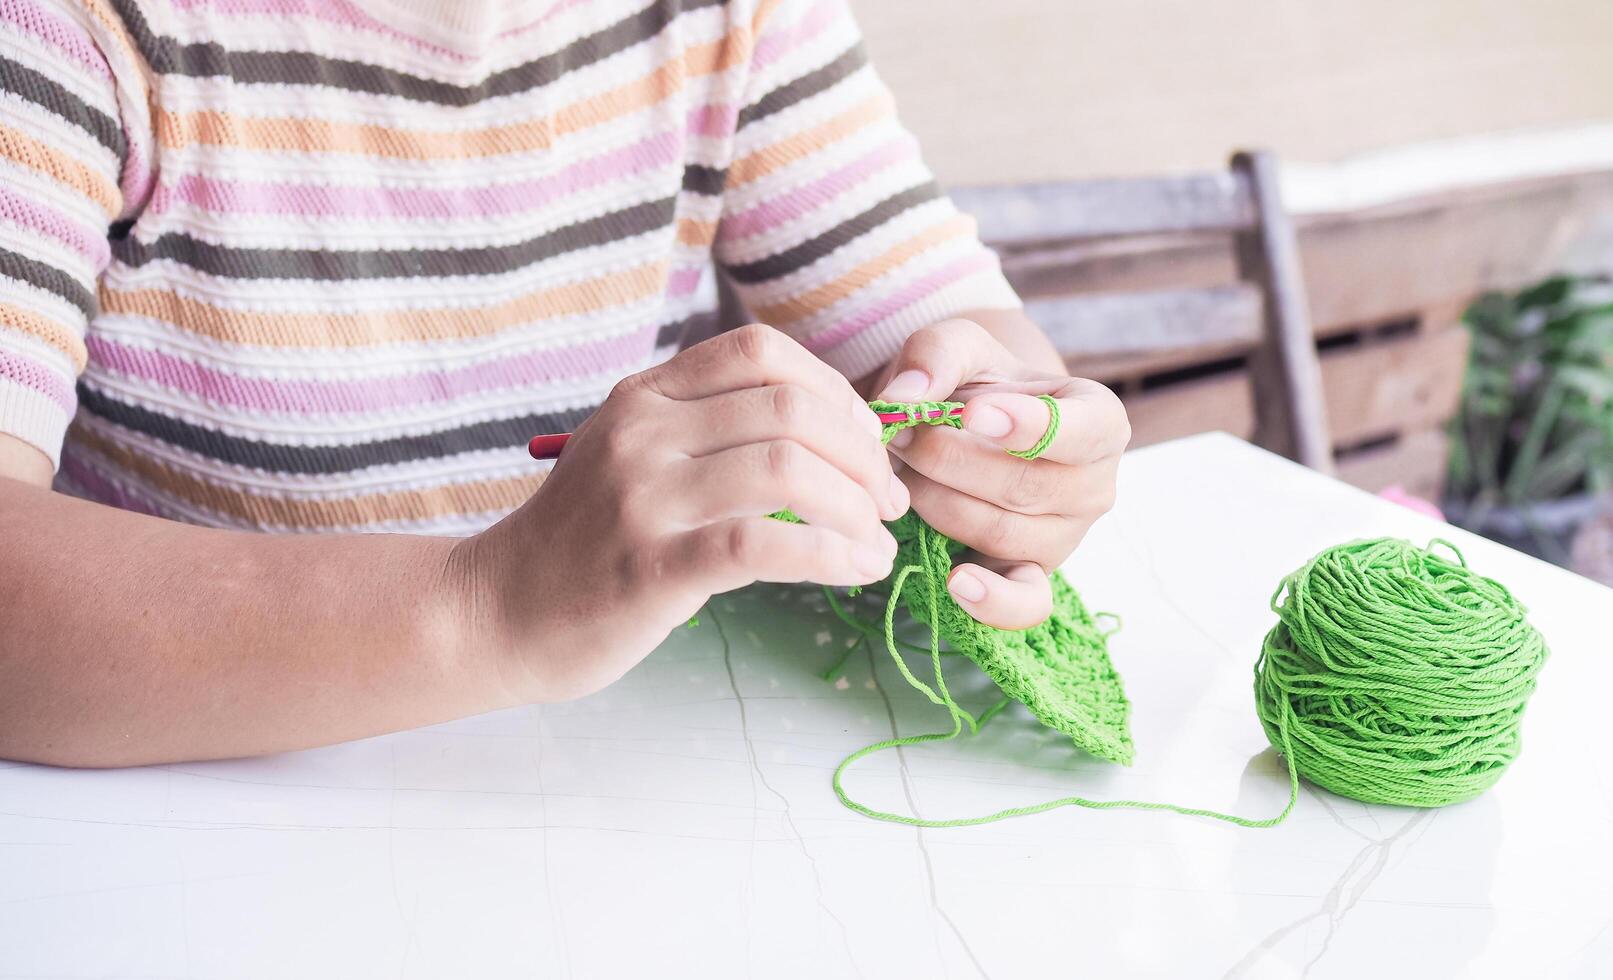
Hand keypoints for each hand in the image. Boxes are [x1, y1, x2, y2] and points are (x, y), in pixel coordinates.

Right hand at [456, 325, 906, 701]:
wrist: (496, 612)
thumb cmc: (585, 540)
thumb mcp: (632, 454)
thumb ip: (707, 429)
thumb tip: (827, 429)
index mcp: (644, 396)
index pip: (763, 353)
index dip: (836, 393)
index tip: (867, 445)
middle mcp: (643, 432)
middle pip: (790, 409)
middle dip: (864, 456)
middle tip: (889, 502)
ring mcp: (642, 497)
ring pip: (787, 469)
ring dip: (857, 508)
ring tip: (878, 542)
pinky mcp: (650, 567)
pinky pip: (763, 542)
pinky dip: (830, 554)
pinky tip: (856, 569)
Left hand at [871, 319, 1129, 629]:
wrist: (968, 427)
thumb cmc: (975, 384)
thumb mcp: (958, 347)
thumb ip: (936, 356)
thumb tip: (907, 398)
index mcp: (1098, 420)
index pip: (1085, 431)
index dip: (1031, 428)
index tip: (972, 414)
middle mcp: (1094, 485)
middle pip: (1024, 487)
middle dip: (948, 461)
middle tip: (897, 435)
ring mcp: (1064, 537)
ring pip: (1001, 532)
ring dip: (937, 503)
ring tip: (901, 474)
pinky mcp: (1031, 575)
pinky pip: (1023, 602)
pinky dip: (992, 601)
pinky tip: (957, 583)